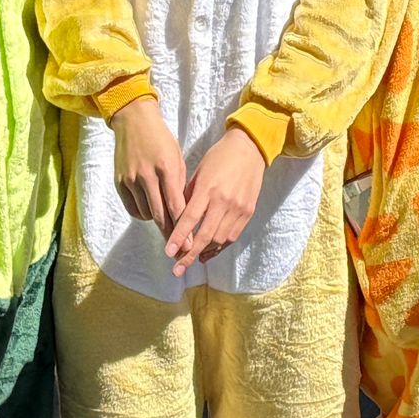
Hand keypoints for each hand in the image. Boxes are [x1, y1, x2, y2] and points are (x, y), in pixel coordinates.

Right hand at [110, 97, 186, 237]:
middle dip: (171, 234)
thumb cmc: (161, 140)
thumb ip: (179, 184)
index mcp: (167, 168)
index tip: (190, 244)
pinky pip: (132, 208)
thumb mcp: (177, 158)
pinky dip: (142, 214)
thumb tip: (183, 212)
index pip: (176, 205)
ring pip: (145, 213)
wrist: (133, 121)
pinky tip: (150, 212)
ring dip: (157, 223)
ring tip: (167, 227)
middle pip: (160, 214)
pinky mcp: (119, 181)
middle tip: (180, 250)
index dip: (183, 228)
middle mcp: (147, 175)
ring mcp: (131, 179)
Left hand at [165, 128, 265, 275]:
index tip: (169, 252)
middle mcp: (224, 200)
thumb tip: (177, 221)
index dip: (179, 238)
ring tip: (192, 259)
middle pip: (205, 235)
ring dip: (204, 252)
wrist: (249, 149)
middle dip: (189, 255)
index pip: (190, 219)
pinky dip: (219, 247)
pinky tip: (209, 252)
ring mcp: (238, 207)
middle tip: (177, 268)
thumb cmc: (218, 158)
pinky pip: (233, 236)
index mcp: (207, 188)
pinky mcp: (248, 211)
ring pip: (220, 239)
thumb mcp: (198, 173)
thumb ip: (188, 197)